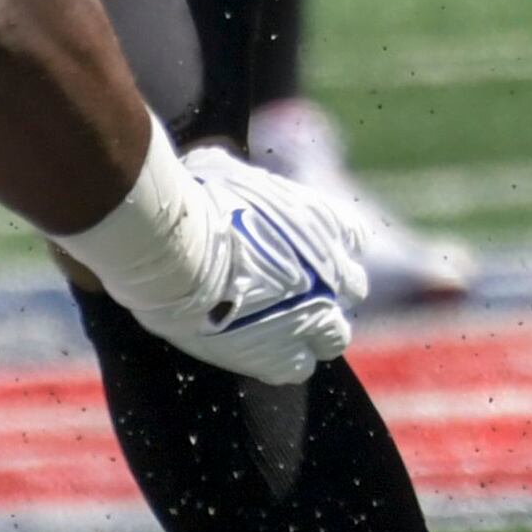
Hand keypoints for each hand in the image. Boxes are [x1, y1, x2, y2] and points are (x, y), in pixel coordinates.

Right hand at [52, 124, 366, 381]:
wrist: (179, 254)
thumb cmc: (196, 203)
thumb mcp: (222, 171)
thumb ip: (238, 177)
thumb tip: (216, 164)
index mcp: (328, 224)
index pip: (352, 238)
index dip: (328, 249)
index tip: (302, 255)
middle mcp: (335, 271)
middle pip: (352, 289)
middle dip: (326, 292)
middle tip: (289, 294)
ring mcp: (316, 316)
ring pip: (335, 335)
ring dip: (311, 333)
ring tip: (274, 328)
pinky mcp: (286, 354)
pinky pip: (298, 367)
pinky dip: (281, 361)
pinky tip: (255, 351)